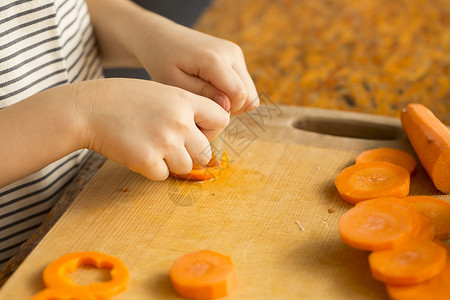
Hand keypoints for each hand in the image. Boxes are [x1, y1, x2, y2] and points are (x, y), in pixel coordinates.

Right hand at [76, 78, 228, 179]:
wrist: (87, 108)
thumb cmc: (122, 99)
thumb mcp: (160, 92)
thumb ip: (184, 108)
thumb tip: (204, 132)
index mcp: (184, 100)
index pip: (221, 120)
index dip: (211, 129)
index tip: (198, 131)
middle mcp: (179, 121)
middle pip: (207, 152)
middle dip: (192, 153)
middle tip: (171, 146)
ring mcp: (165, 142)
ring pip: (186, 167)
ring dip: (172, 162)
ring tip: (152, 147)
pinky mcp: (148, 161)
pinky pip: (163, 175)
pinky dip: (153, 169)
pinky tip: (138, 153)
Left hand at [134, 20, 258, 114]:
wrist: (160, 37)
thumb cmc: (163, 62)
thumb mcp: (175, 83)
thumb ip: (202, 95)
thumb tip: (227, 105)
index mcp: (215, 59)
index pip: (240, 95)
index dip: (225, 111)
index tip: (204, 109)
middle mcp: (231, 53)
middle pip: (249, 96)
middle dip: (231, 108)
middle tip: (205, 106)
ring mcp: (235, 53)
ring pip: (249, 92)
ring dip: (232, 101)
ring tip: (206, 96)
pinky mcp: (236, 55)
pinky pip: (243, 84)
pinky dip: (231, 92)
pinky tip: (210, 88)